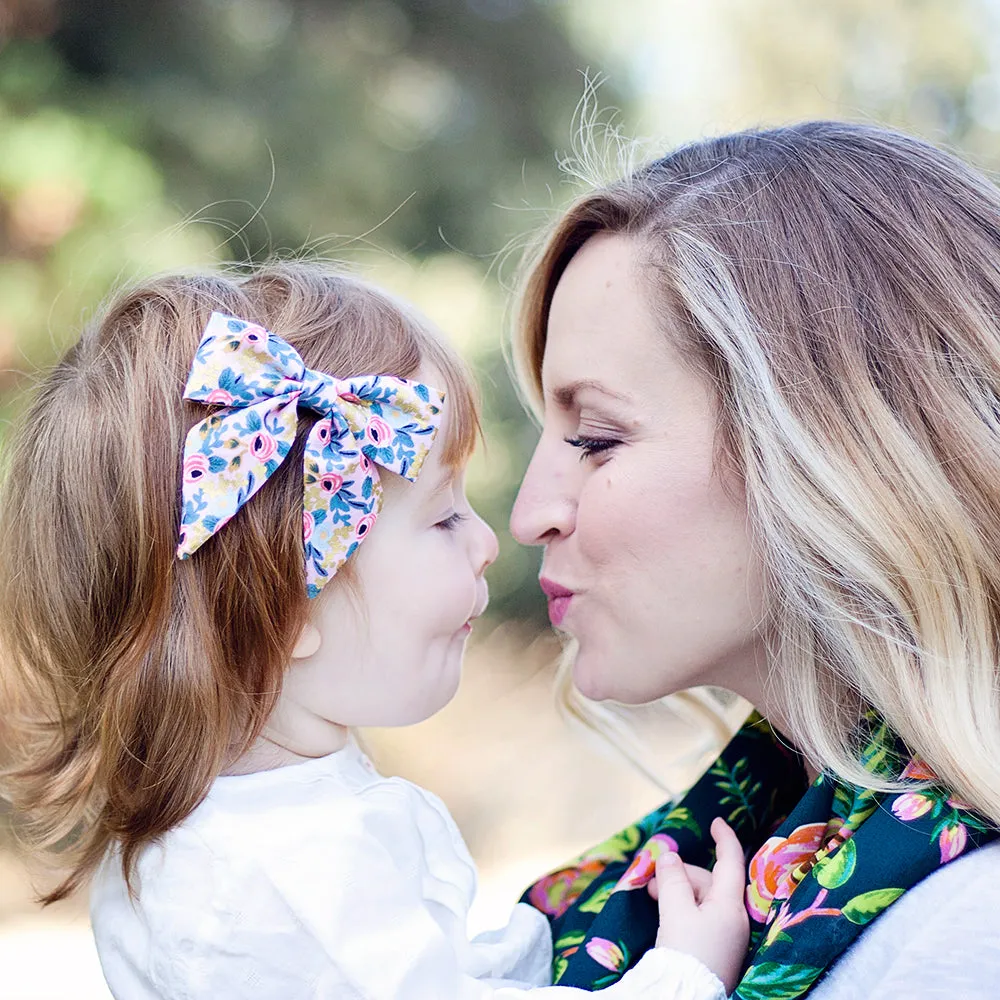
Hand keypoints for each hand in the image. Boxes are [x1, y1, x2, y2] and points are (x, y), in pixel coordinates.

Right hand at [649, 816, 749, 994]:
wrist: (687, 999)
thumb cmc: (685, 952)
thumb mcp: (674, 911)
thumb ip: (672, 879)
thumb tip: (669, 856)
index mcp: (729, 905)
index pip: (731, 862)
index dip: (724, 839)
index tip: (715, 821)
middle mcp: (733, 919)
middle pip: (708, 882)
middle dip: (680, 874)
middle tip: (651, 880)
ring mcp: (726, 936)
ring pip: (701, 900)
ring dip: (677, 892)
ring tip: (651, 896)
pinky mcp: (716, 950)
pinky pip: (700, 917)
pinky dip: (682, 908)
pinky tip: (665, 914)